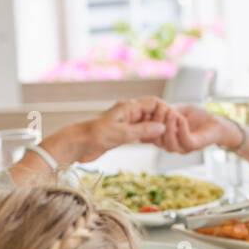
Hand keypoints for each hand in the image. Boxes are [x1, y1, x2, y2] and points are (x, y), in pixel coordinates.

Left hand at [31, 97, 175, 172]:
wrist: (76, 145)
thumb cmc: (94, 136)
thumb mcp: (120, 134)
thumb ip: (142, 130)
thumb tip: (162, 127)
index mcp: (128, 107)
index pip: (154, 103)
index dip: (165, 111)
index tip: (171, 124)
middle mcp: (129, 113)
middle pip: (154, 113)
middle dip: (164, 122)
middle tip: (171, 136)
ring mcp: (127, 123)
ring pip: (149, 123)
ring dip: (158, 131)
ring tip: (167, 141)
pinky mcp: (123, 134)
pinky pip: (142, 133)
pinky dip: (151, 137)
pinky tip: (157, 144)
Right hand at [153, 104, 236, 154]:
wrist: (217, 121)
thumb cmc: (198, 116)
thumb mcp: (178, 109)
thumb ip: (165, 110)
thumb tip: (150, 106)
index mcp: (165, 137)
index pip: (149, 136)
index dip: (145, 125)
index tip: (147, 110)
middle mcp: (172, 145)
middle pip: (157, 142)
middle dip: (156, 125)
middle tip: (160, 110)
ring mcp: (183, 148)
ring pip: (169, 145)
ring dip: (169, 128)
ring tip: (170, 113)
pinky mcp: (195, 146)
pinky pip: (185, 142)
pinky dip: (182, 130)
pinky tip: (181, 119)